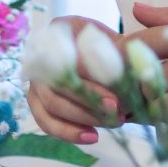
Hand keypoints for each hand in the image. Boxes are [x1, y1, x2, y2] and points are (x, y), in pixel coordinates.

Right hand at [26, 16, 123, 146]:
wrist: (112, 61)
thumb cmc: (117, 51)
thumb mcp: (121, 47)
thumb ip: (121, 57)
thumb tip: (130, 73)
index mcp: (62, 29)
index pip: (72, 58)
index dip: (92, 81)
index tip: (116, 99)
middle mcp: (42, 52)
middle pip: (60, 82)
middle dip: (89, 103)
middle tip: (118, 115)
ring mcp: (37, 78)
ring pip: (52, 104)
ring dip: (82, 118)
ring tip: (113, 124)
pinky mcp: (37, 102)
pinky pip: (46, 121)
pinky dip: (68, 132)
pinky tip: (92, 137)